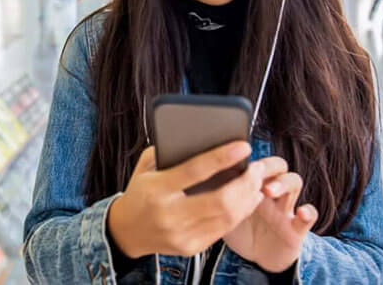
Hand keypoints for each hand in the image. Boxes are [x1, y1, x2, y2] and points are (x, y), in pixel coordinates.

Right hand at [107, 143, 285, 258]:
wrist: (126, 231)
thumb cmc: (140, 192)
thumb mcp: (146, 166)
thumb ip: (169, 150)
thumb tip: (201, 135)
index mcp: (158, 189)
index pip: (195, 171)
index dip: (222, 157)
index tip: (243, 146)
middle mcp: (170, 214)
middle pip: (219, 200)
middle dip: (245, 183)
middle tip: (256, 168)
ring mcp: (181, 234)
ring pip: (226, 217)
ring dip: (248, 198)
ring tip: (256, 182)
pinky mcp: (190, 247)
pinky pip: (222, 230)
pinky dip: (240, 213)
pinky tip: (247, 200)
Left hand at [223, 167, 318, 272]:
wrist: (258, 257)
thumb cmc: (241, 229)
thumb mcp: (225, 212)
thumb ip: (216, 196)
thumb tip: (194, 177)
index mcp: (253, 184)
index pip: (255, 160)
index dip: (248, 158)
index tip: (235, 159)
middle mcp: (271, 192)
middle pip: (278, 165)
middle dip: (269, 166)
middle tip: (256, 173)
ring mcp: (285, 207)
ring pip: (294, 182)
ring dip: (283, 183)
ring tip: (270, 190)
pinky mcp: (297, 228)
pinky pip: (310, 216)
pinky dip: (308, 212)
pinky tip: (301, 212)